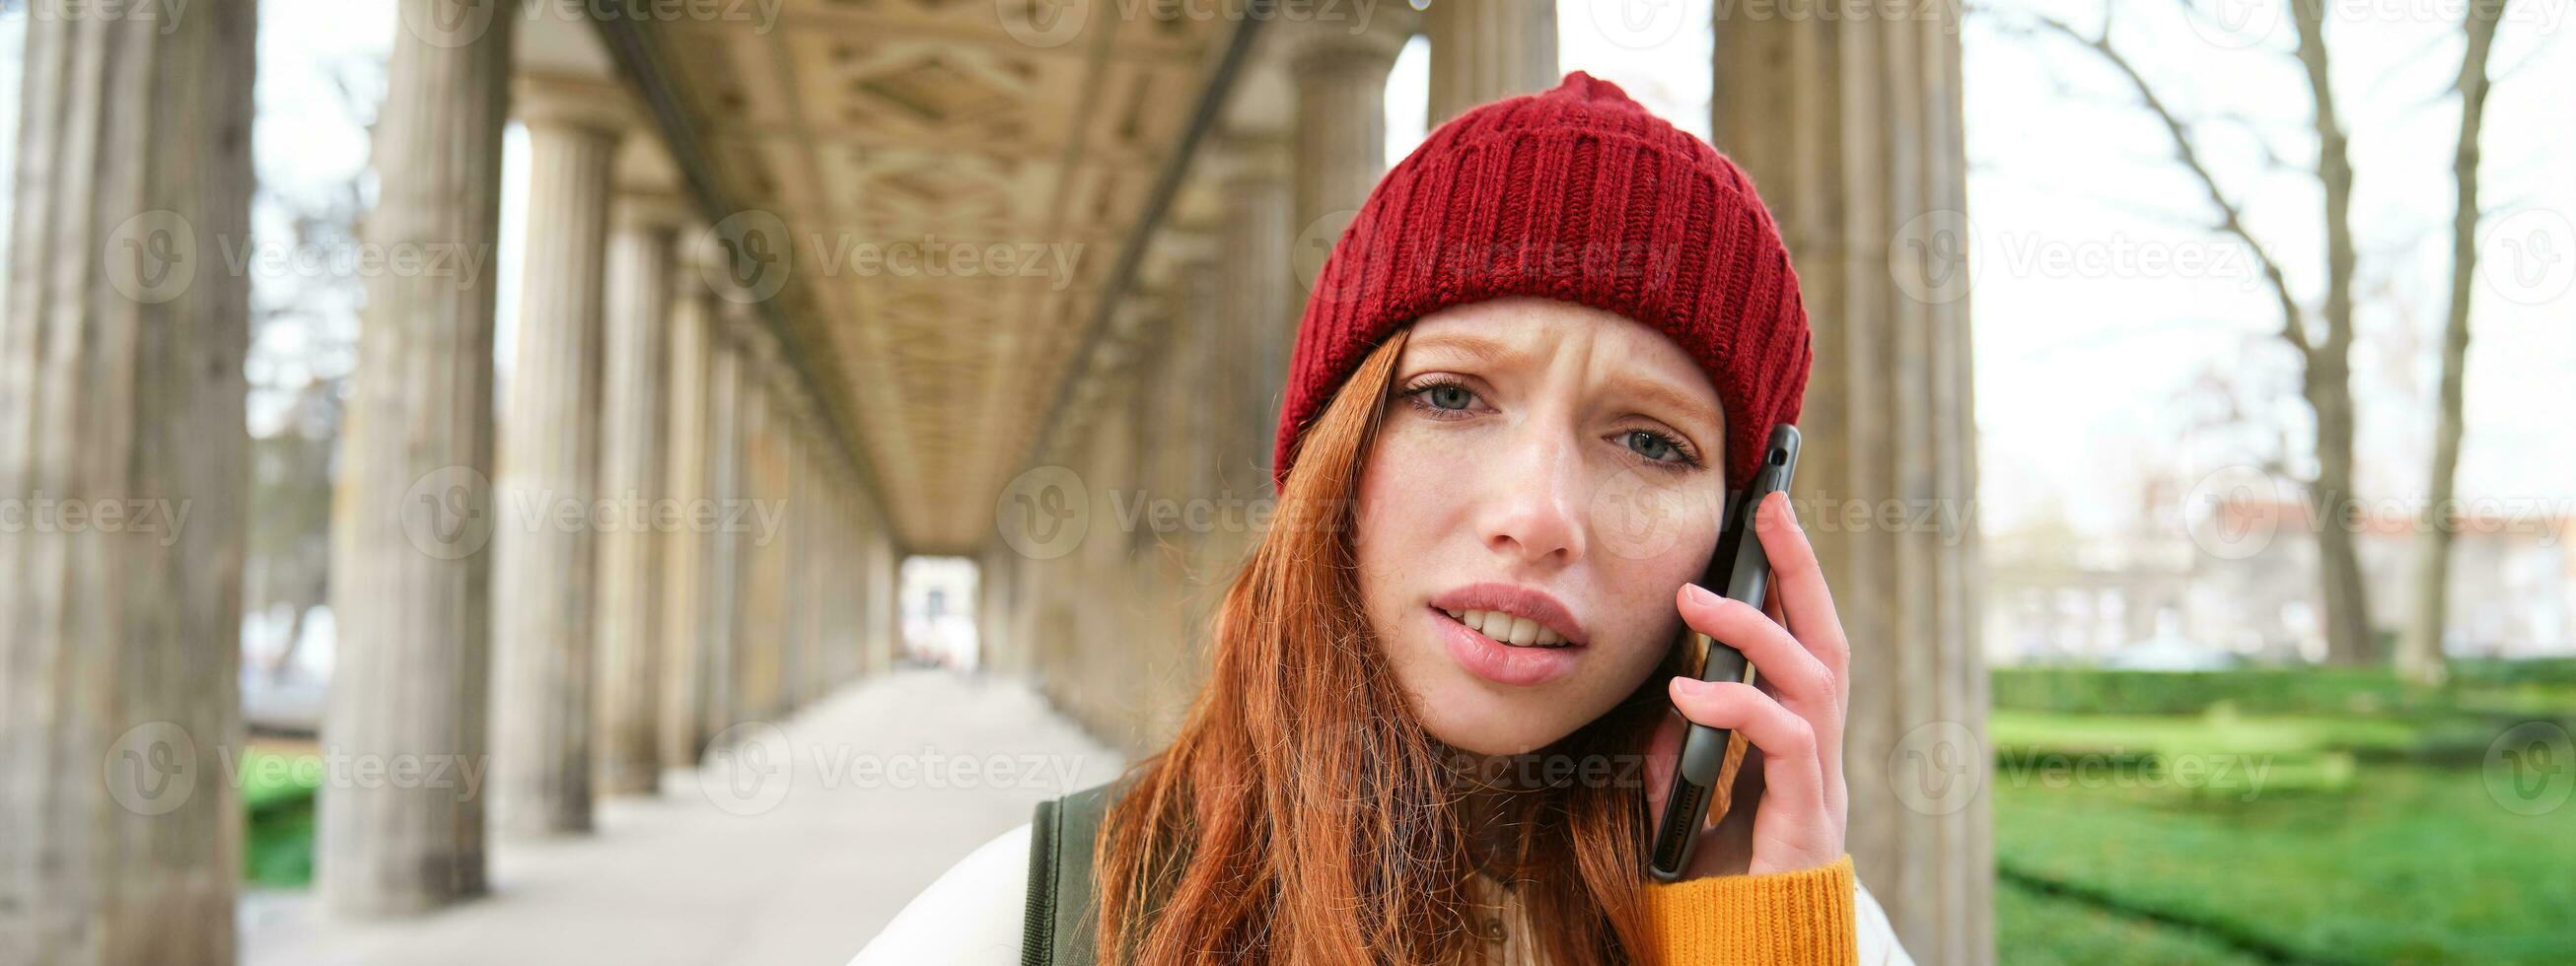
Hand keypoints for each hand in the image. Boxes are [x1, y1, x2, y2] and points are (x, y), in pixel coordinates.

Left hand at [1643, 490, 1850, 878]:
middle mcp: (1820, 755)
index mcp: (1795, 745)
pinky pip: (1785, 741)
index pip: (1802, 643)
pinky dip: (1737, 707)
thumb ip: (1673, 755)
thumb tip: (1658, 704)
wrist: (1745, 955)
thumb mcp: (1678, 807)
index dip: (1790, 580)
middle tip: (1770, 505)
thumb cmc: (1720, 887)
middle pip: (1827, 640)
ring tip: (1695, 600)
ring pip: (1813, 678)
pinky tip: (1687, 695)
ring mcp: (1822, 785)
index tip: (1767, 516)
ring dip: (1756, 630)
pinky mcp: (1808, 819)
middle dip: (1800, 568)